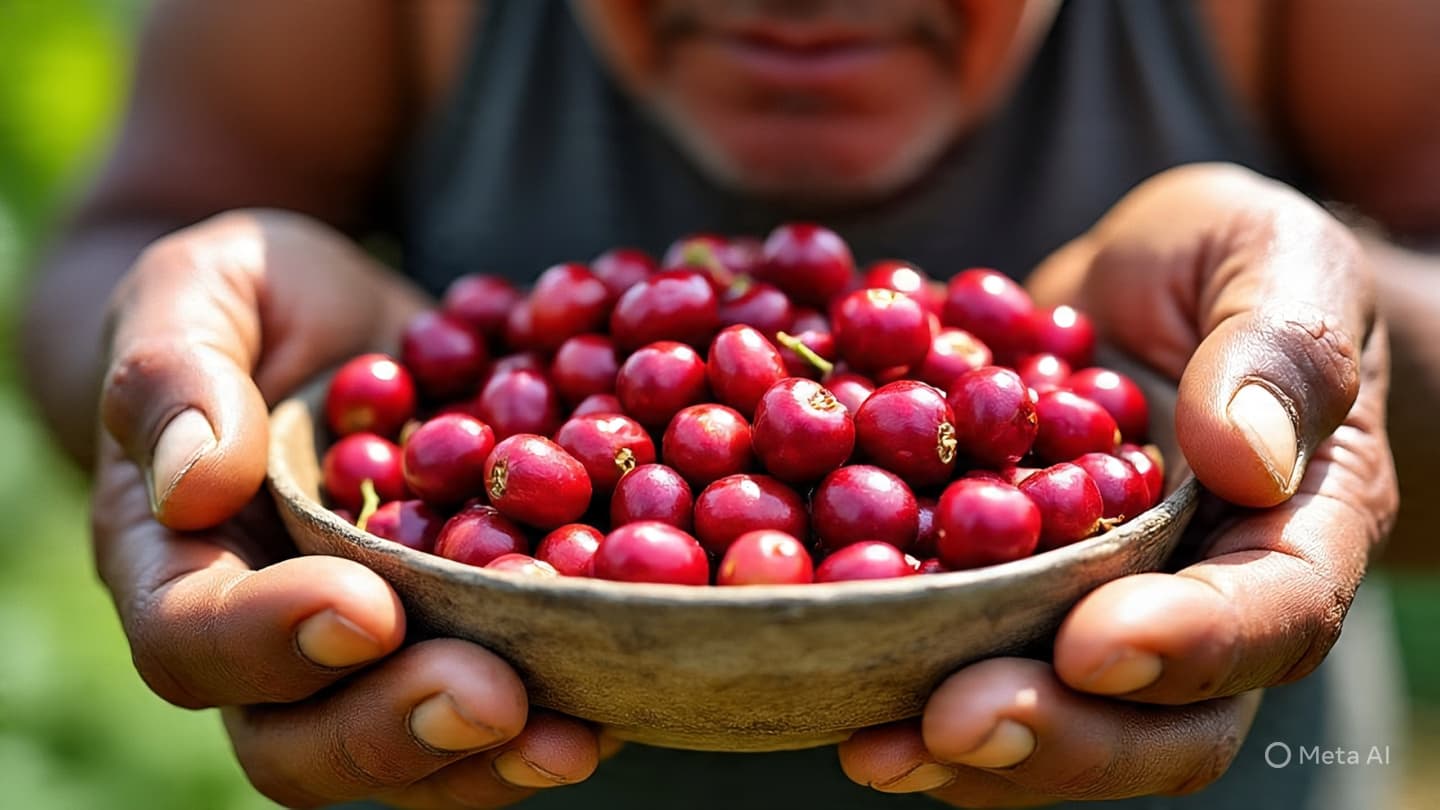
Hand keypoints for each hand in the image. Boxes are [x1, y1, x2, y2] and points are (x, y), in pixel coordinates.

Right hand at [96, 210, 601, 806]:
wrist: (341, 329)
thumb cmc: (251, 303)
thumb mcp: (199, 293)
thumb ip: (174, 373)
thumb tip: (191, 482)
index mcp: (179, 564)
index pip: (193, 637)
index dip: (272, 639)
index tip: (368, 606)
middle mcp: (267, 642)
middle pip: (299, 742)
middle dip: (397, 728)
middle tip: (491, 699)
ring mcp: (371, 657)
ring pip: (407, 757)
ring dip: (489, 760)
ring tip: (573, 737)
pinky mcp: (462, 640)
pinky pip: (498, 715)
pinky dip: (561, 713)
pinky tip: (624, 699)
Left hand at [838, 164, 1397, 802]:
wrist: (1144, 291)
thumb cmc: (1222, 263)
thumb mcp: (1265, 254)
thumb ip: (1276, 343)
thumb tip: (1245, 457)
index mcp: (1300, 524)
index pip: (1276, 610)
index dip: (1191, 643)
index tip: (1093, 646)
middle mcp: (1209, 603)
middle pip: (1167, 720)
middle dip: (1063, 733)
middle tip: (957, 723)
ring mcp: (1105, 617)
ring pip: (1067, 725)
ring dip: (974, 753)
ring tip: (880, 748)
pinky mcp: (1016, 607)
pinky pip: (981, 677)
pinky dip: (912, 700)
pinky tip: (842, 706)